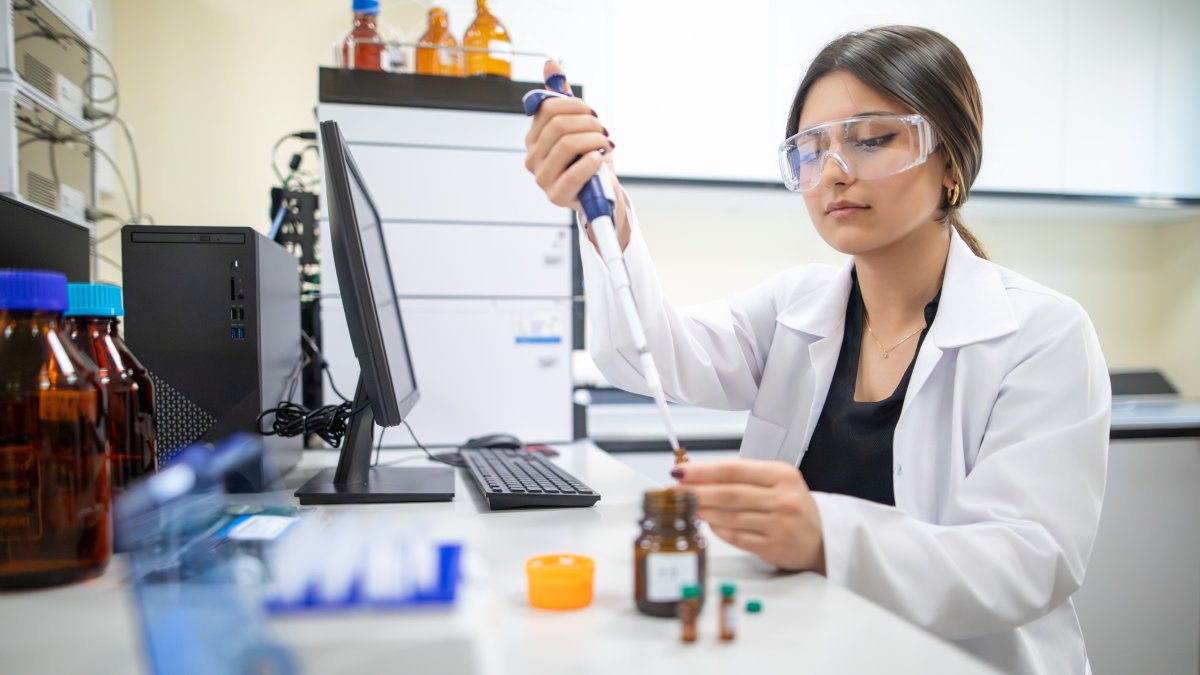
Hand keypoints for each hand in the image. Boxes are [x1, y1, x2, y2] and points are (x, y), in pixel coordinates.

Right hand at [524, 61, 629, 250]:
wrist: (601, 194)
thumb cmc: (588, 159)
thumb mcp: (578, 125)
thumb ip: (562, 97)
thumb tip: (550, 64)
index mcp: (534, 138)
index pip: (548, 108)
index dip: (576, 105)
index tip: (592, 114)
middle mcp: (532, 158)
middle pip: (558, 124)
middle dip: (589, 123)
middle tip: (603, 131)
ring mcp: (542, 178)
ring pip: (567, 144)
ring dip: (594, 140)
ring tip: (605, 145)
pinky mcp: (556, 196)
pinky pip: (574, 173)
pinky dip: (592, 162)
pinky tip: (599, 160)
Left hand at [673, 460, 825, 573]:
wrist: (822, 537)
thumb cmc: (793, 506)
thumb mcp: (776, 482)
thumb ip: (741, 478)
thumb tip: (698, 477)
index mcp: (782, 475)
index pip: (734, 470)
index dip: (703, 471)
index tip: (680, 472)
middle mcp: (782, 499)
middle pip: (729, 494)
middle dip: (697, 492)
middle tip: (675, 492)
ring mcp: (779, 525)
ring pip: (730, 517)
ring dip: (704, 511)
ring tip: (687, 507)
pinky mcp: (774, 547)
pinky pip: (737, 537)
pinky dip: (719, 530)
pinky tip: (709, 523)